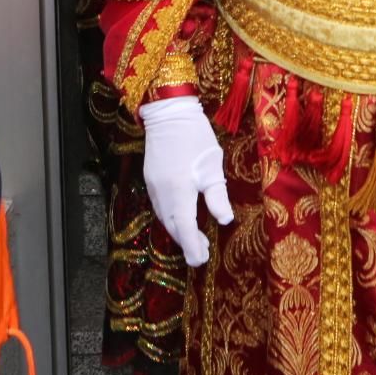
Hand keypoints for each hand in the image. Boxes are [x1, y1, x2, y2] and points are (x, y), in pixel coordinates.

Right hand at [139, 96, 233, 266]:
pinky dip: (171, 218)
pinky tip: (182, 218)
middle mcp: (162, 193)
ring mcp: (153, 187)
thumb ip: (217, 196)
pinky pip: (160, 207)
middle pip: (172, 226)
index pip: (184, 227)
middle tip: (202, 254)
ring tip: (195, 240)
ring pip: (164, 217)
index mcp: (179, 191)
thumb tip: (225, 220)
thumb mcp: (212, 166)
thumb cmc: (196, 137)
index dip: (192, 246)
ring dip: (178, 231)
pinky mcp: (151, 179)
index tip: (201, 261)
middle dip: (186, 242)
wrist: (169, 113)